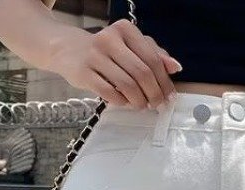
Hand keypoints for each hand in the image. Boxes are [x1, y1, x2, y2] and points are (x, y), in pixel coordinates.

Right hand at [50, 19, 180, 109]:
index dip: (164, 81)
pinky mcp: (83, 73)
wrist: (68, 49)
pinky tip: (125, 102)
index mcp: (125, 30)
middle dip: (154, 93)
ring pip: (127, 85)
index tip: (169, 96)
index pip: (153, 59)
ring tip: (141, 105)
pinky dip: (122, 102)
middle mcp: (109, 39)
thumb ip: (154, 53)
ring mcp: (95, 56)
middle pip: (142, 73)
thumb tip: (175, 67)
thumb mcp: (130, 45)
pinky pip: (110, 93)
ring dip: (139, 101)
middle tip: (157, 104)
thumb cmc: (106, 50)